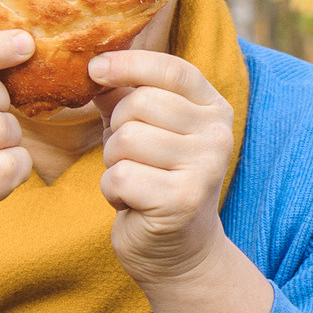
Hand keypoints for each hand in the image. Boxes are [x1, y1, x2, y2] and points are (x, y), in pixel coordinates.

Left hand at [92, 49, 240, 288]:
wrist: (178, 249)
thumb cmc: (155, 179)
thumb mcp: (144, 130)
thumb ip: (124, 96)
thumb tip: (95, 64)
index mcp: (214, 109)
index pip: (173, 70)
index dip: (129, 63)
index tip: (95, 68)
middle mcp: (218, 134)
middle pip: (141, 102)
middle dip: (116, 129)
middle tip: (128, 156)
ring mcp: (205, 168)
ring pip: (127, 139)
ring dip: (113, 162)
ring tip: (132, 179)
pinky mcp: (183, 200)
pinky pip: (121, 176)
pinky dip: (112, 190)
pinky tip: (130, 201)